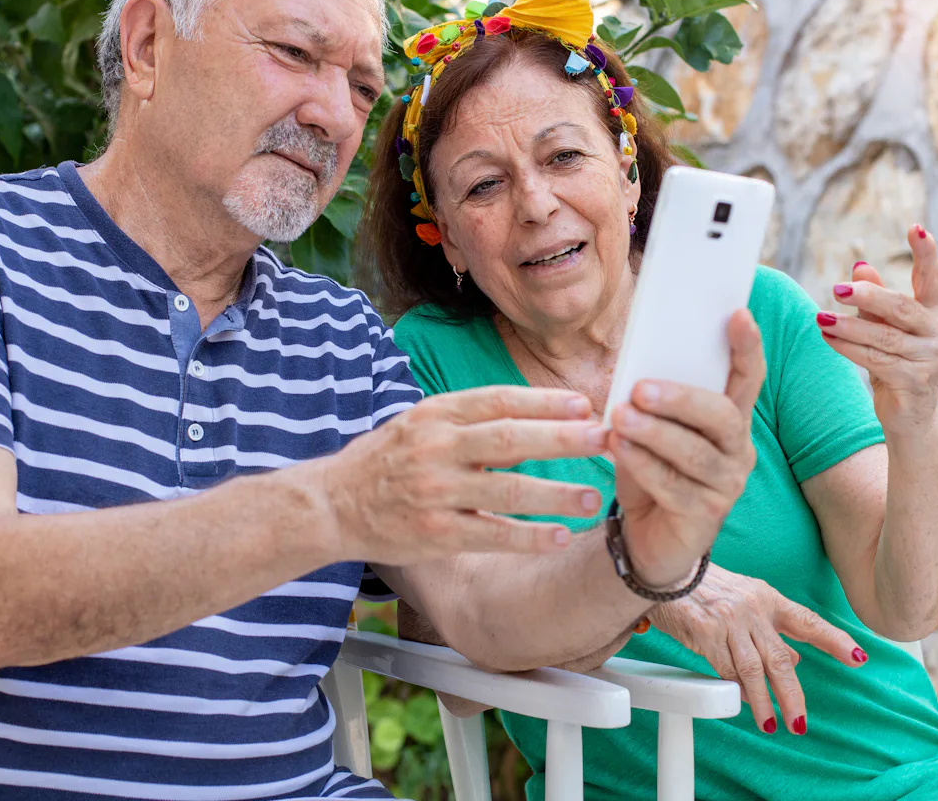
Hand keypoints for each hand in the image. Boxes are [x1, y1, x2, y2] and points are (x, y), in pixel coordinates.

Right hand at [318, 386, 606, 565]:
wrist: (332, 504)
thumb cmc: (386, 460)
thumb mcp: (421, 423)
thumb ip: (472, 420)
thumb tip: (538, 417)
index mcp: (436, 414)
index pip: (499, 400)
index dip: (545, 402)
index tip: (586, 404)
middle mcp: (436, 448)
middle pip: (510, 439)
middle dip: (562, 438)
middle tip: (605, 438)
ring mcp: (435, 492)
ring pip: (507, 490)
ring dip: (556, 493)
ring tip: (594, 495)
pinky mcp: (435, 533)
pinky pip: (491, 534)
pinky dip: (529, 536)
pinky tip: (559, 536)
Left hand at [607, 309, 763, 587]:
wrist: (645, 534)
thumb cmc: (649, 468)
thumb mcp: (649, 427)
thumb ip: (651, 398)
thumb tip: (633, 365)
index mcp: (729, 418)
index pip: (748, 377)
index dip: (747, 346)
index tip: (737, 313)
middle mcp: (738, 449)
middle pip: (721, 415)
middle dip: (680, 398)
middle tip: (640, 387)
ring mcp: (727, 484)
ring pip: (696, 453)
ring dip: (654, 432)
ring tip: (620, 416)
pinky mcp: (707, 516)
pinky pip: (675, 487)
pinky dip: (643, 464)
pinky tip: (618, 448)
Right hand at [648, 564, 866, 734]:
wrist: (665, 571)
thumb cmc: (705, 587)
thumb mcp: (746, 600)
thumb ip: (771, 628)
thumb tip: (796, 659)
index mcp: (767, 598)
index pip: (807, 621)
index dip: (834, 640)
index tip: (858, 658)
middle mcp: (752, 608)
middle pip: (781, 659)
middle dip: (793, 695)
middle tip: (800, 722)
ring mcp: (728, 620)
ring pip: (753, 670)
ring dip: (763, 702)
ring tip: (771, 724)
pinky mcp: (704, 631)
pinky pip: (724, 668)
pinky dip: (733, 687)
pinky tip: (738, 698)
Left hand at [820, 225, 937, 430]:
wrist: (910, 415)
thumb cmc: (896, 362)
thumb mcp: (885, 326)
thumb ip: (874, 299)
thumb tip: (859, 267)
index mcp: (937, 312)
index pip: (932, 277)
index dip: (926, 252)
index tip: (916, 227)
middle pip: (902, 307)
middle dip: (869, 296)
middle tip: (836, 289)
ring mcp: (931, 359)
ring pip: (884, 337)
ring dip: (848, 327)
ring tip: (821, 318)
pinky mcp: (915, 382)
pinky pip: (875, 360)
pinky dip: (847, 348)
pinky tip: (827, 338)